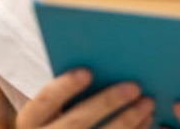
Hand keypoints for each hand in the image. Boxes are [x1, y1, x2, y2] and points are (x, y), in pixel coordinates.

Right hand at [16, 69, 154, 128]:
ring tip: (148, 101)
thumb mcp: (56, 104)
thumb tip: (106, 57)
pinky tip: (147, 119)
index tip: (87, 71)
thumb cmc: (62, 112)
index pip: (44, 100)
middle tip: (135, 85)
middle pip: (76, 121)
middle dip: (107, 102)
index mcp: (31, 120)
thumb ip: (71, 86)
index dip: (65, 86)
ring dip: (127, 120)